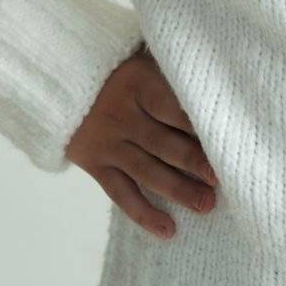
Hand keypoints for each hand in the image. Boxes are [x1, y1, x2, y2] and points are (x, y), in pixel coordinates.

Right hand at [65, 40, 218, 239]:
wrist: (59, 80)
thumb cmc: (116, 67)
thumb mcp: (141, 57)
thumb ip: (171, 70)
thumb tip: (217, 80)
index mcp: (138, 82)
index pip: (173, 107)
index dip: (198, 127)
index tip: (226, 140)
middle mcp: (122, 115)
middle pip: (164, 143)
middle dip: (195, 162)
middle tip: (221, 179)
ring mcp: (108, 143)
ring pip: (147, 172)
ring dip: (179, 190)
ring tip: (206, 205)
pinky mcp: (96, 165)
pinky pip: (121, 194)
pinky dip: (144, 213)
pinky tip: (168, 229)